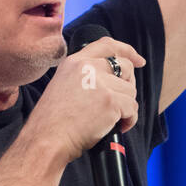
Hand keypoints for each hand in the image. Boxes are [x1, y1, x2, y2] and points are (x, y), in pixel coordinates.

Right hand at [26, 36, 144, 160]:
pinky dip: (129, 120)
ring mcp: (100, 83)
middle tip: (121, 102)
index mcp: (74, 62)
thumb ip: (84, 76)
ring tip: (113, 119)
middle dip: (129, 85)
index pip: (106, 45)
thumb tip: (111, 81)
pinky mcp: (110, 101)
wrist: (47, 139)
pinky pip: (132, 108)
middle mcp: (87, 67)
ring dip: (127, 107)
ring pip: (131, 91)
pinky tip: (117, 127)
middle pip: (126, 67)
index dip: (127, 51)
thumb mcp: (63, 85)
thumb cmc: (52, 122)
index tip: (138, 60)